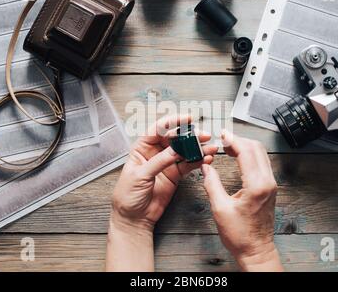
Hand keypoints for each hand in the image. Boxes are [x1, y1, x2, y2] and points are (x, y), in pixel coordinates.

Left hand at [112, 114, 217, 229]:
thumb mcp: (140, 176)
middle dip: (189, 135)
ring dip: (197, 148)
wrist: (134, 218)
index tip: (186, 118)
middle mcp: (154, 153)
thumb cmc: (127, 196)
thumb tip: (175, 150)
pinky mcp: (174, 175)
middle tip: (203, 134)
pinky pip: (188, 165)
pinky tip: (206, 159)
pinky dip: (198, 161)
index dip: (172, 122)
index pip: (158, 130)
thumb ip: (159, 162)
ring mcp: (166, 164)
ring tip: (210, 147)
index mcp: (141, 148)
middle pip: (174, 138)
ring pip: (184, 151)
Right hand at [201, 131, 282, 271]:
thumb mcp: (220, 208)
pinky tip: (237, 157)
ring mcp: (271, 184)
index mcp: (256, 186)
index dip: (233, 140)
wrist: (256, 250)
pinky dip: (250, 156)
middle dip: (239, 140)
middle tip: (223, 138)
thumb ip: (212, 184)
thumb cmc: (239, 234)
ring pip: (261, 154)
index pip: (246, 152)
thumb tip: (205, 167)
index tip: (222, 134)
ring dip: (245, 146)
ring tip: (228, 146)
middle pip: (256, 149)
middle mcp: (268, 182)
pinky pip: (262, 163)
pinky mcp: (270, 188)